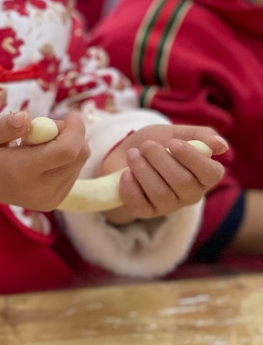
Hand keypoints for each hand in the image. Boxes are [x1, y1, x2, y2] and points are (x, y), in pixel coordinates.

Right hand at [0, 110, 89, 210]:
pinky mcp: (51, 202)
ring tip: (34, 146)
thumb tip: (26, 117)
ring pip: (78, 164)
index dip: (75, 130)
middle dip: (69, 135)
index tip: (70, 114)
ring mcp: (47, 199)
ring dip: (65, 147)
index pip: (67, 151)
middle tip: (42, 128)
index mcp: (22, 171)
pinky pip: (72, 174)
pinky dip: (62, 160)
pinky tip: (38, 159)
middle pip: (78, 157)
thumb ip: (4, 126)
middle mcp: (39, 190)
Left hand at [99, 125, 226, 223]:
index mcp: (204, 174)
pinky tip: (126, 173)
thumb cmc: (156, 143)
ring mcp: (169, 205)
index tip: (173, 143)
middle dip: (160, 160)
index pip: (212, 173)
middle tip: (147, 145)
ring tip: (133, 154)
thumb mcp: (176, 133)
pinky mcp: (147, 211)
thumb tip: (221, 146)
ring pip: (160, 192)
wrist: (124, 154)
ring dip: (142, 169)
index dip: (193, 158)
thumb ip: (200, 136)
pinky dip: (130, 186)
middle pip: (182, 182)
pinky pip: (141, 204)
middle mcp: (191, 193)